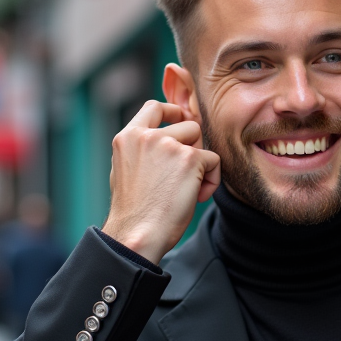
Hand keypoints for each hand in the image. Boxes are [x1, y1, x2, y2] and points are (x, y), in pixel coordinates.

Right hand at [101, 101, 220, 262]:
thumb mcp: (126, 170)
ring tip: (189, 188)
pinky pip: (214, 160)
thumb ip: (141, 149)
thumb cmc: (134, 211)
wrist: (138, 234)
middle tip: (183, 176)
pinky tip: (196, 197)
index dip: (173, 112)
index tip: (182, 122)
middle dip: (192, 147)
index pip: (154, 107)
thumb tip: (162, 137)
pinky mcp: (190, 159)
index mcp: (127, 137)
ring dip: (202, 163)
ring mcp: (168, 145)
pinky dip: (212, 180)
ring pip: (201, 141)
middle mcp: (146, 136)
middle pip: (187, 125)